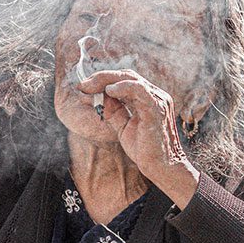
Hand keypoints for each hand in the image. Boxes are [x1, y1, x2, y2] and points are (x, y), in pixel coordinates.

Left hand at [77, 69, 199, 206]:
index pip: (125, 80)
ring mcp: (158, 100)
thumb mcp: (123, 126)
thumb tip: (98, 98)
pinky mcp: (157, 108)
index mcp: (148, 99)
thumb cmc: (145, 150)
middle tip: (82, 85)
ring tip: (90, 87)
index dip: (104, 80)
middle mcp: (155, 95)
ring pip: (131, 79)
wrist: (161, 167)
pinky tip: (108, 91)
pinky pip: (139, 90)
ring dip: (107, 80)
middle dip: (101, 77)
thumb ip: (113, 111)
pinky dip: (122, 87)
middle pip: (126, 75)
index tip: (84, 87)